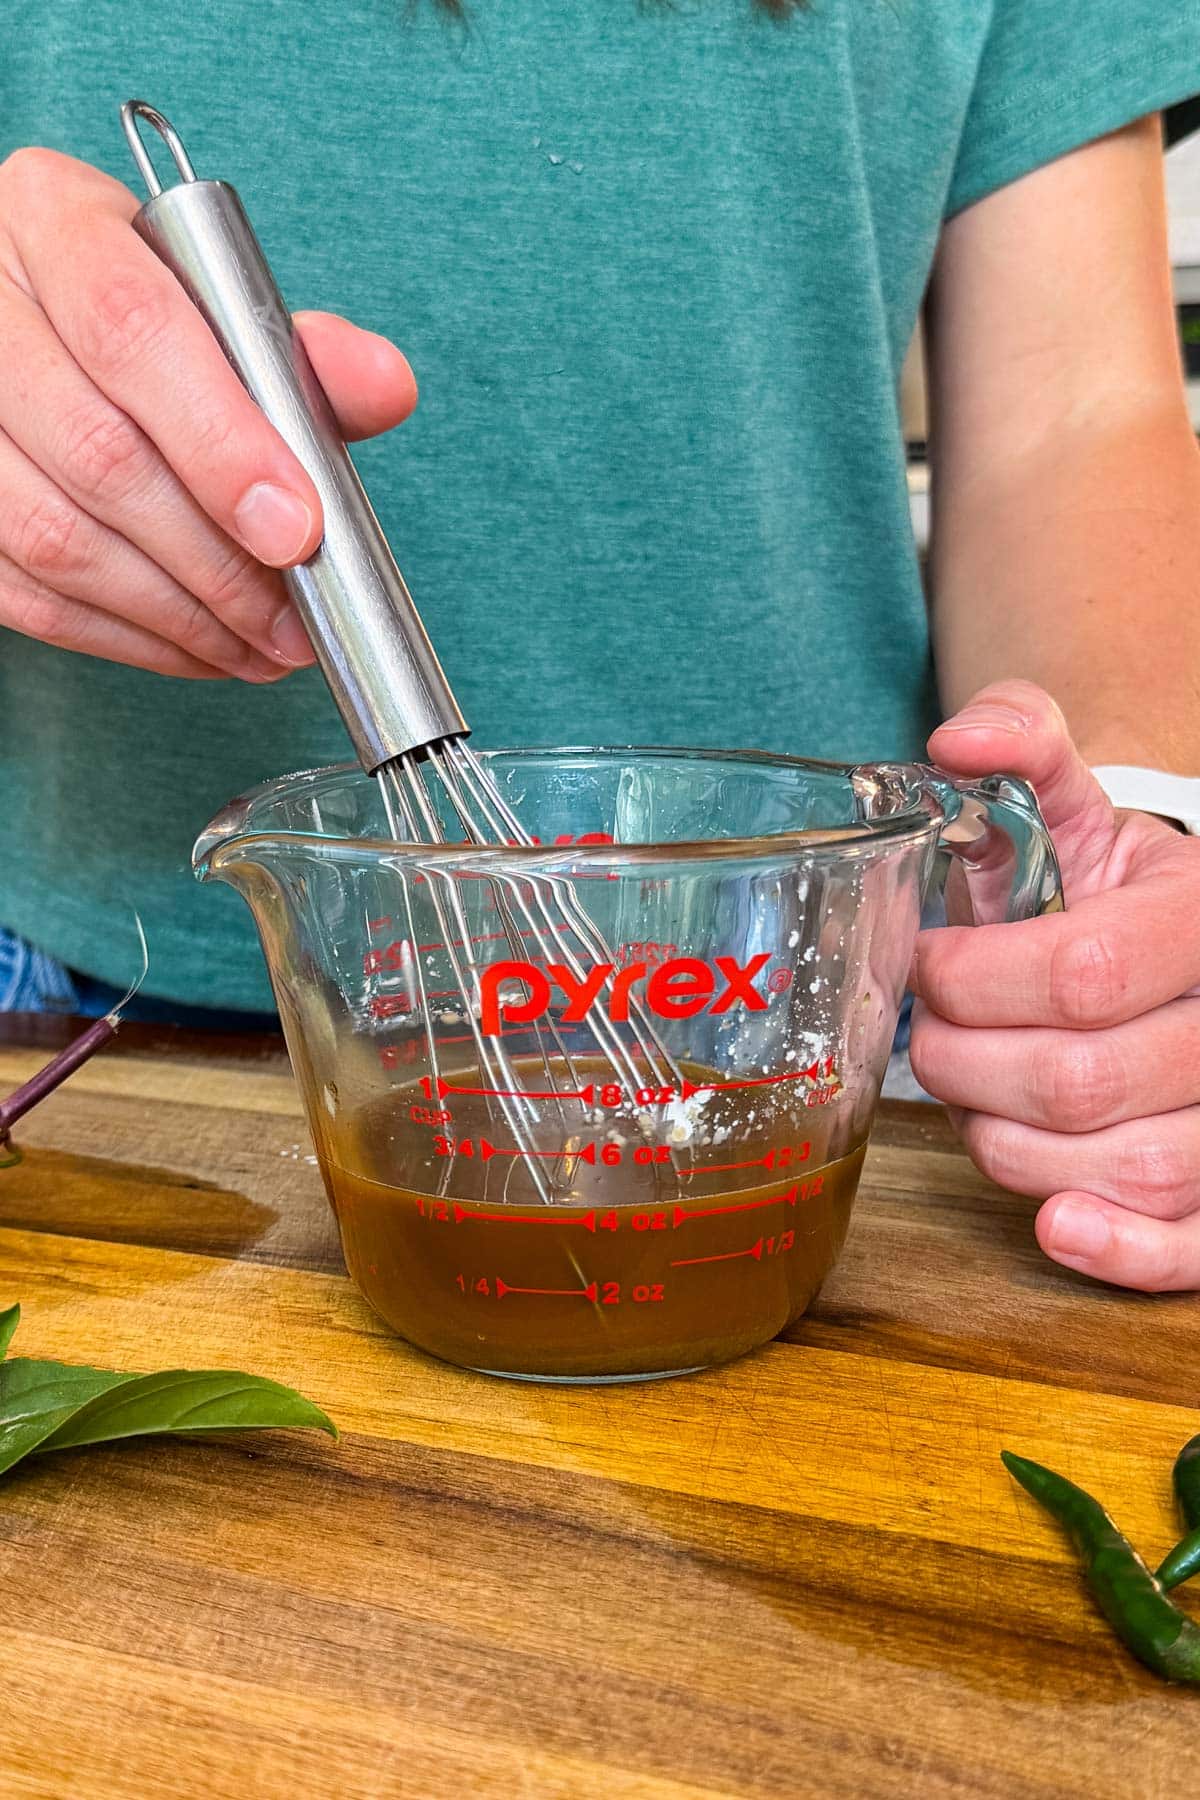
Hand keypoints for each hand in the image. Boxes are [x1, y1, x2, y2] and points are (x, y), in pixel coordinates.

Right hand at [0, 148, 415, 678]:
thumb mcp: (221, 306)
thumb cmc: (148, 323)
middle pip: (98, 450)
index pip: (135, 329)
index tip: (299, 526)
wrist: (50, 343)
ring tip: (263, 643)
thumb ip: (303, 352)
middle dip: (218, 558)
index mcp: (54, 221)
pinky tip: (202, 647)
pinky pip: (33, 596)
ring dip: (180, 615)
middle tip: (294, 615)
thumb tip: (384, 385)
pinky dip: (130, 638)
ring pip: (57, 537)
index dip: (225, 443)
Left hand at [908, 680, 1199, 1291]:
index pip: (1079, 972)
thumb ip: (1021, 746)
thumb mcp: (1069, 806)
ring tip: (979, 1102)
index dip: (970, 981)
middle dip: (967, 1066)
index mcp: (1198, 917)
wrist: (1176, 940)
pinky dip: (1122, 1254)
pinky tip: (1056, 1225)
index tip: (926, 967)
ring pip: (1127, 1167)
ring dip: (1011, 1147)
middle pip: (1082, 1081)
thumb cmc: (1106, 888)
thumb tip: (957, 740)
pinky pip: (1194, 1247)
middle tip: (930, 1040)